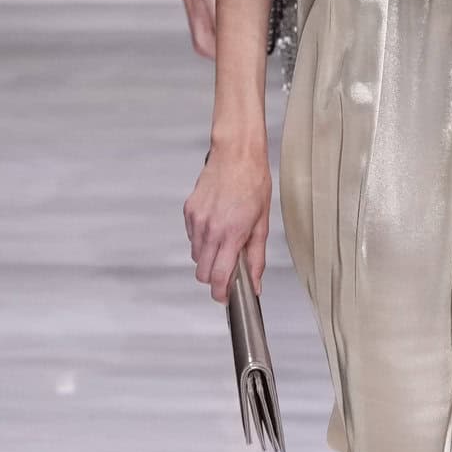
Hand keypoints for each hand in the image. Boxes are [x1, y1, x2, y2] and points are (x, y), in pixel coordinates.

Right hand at [184, 136, 271, 300]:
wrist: (236, 155)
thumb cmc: (253, 183)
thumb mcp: (262, 224)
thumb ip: (256, 257)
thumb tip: (256, 282)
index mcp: (231, 234)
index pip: (218, 277)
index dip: (220, 293)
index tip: (224, 297)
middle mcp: (210, 229)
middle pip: (202, 272)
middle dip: (213, 277)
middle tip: (228, 269)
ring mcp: (196, 220)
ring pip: (195, 256)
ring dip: (208, 257)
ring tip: (225, 241)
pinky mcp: (189, 211)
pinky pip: (192, 237)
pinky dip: (202, 240)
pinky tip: (216, 226)